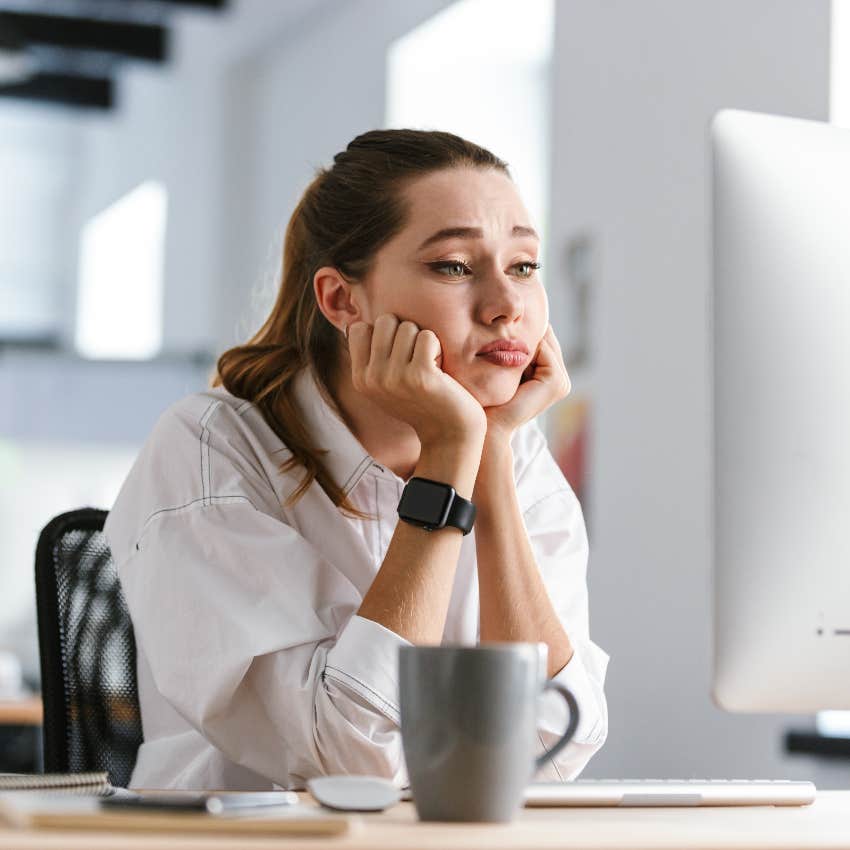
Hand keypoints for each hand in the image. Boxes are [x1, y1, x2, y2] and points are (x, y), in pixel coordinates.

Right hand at [348, 313, 486, 447]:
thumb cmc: (422, 402)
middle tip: (416, 357)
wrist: (449, 434)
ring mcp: (395, 377)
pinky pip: (427, 337)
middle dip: (405, 332)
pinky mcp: (420, 376)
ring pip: (407, 326)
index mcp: (360, 379)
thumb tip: (356, 323)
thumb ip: (372, 357)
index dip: (383, 333)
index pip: (359, 329)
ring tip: (429, 364)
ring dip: (424, 340)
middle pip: (384, 321)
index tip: (398, 354)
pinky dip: (438, 347)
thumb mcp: (386, 384)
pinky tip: (439, 369)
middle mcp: (372, 379)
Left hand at [482, 324, 570, 442]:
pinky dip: (527, 343)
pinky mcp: (556, 383)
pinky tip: (505, 342)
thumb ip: (509, 349)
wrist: (488, 427)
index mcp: (549, 375)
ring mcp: (561, 382)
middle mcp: (560, 379)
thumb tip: (497, 319)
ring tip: (501, 327)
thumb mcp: (500, 369)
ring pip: (544, 341)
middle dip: (526, 327)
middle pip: (544, 338)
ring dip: (524, 334)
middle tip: (501, 317)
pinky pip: (543, 349)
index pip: (540, 339)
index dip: (522, 327)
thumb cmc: (487, 401)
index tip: (500, 319)